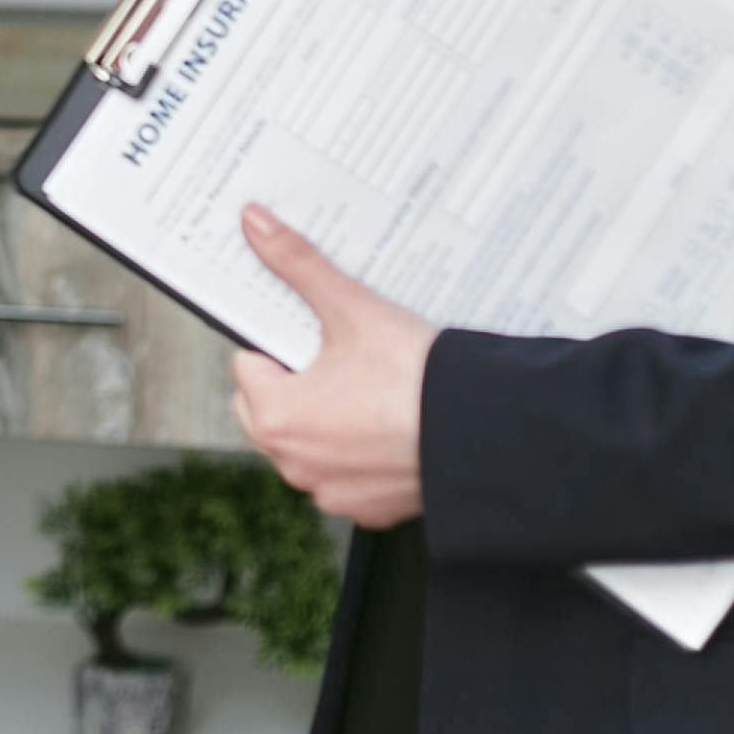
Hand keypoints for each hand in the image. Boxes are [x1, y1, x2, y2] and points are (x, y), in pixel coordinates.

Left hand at [226, 204, 437, 528]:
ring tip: (369, 392)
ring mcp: (331, 492)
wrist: (486, 432)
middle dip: (294, 385)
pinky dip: (359, 456)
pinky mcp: (369, 511)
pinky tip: (390, 429)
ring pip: (307, 446)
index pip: (248, 366)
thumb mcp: (351, 308)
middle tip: (341, 360)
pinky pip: (346, 477)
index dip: (280, 344)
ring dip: (324, 423)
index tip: (313, 335)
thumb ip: (297, 264)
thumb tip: (254, 223)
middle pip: (269, 410)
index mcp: (275, 417)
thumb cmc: (415, 376)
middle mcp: (294, 464)